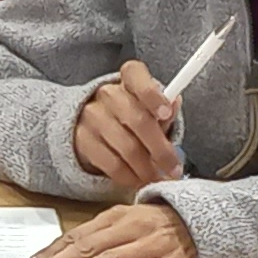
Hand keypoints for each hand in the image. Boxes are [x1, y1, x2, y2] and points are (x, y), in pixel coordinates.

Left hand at [24, 202, 199, 257]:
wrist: (210, 223)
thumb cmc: (162, 225)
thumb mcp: (130, 221)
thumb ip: (102, 237)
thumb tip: (65, 257)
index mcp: (119, 216)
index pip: (79, 235)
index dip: (52, 251)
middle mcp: (132, 228)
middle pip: (89, 246)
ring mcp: (150, 247)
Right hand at [70, 58, 184, 190]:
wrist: (94, 123)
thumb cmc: (133, 111)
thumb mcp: (151, 104)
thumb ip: (164, 107)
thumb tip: (174, 104)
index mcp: (130, 78)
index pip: (136, 76)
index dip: (152, 95)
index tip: (166, 114)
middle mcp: (108, 94)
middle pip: (137, 120)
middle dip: (160, 150)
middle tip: (173, 168)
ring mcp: (92, 117)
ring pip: (126, 147)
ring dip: (147, 169)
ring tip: (158, 178)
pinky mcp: (84, 141)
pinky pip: (112, 164)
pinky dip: (130, 177)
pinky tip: (139, 180)